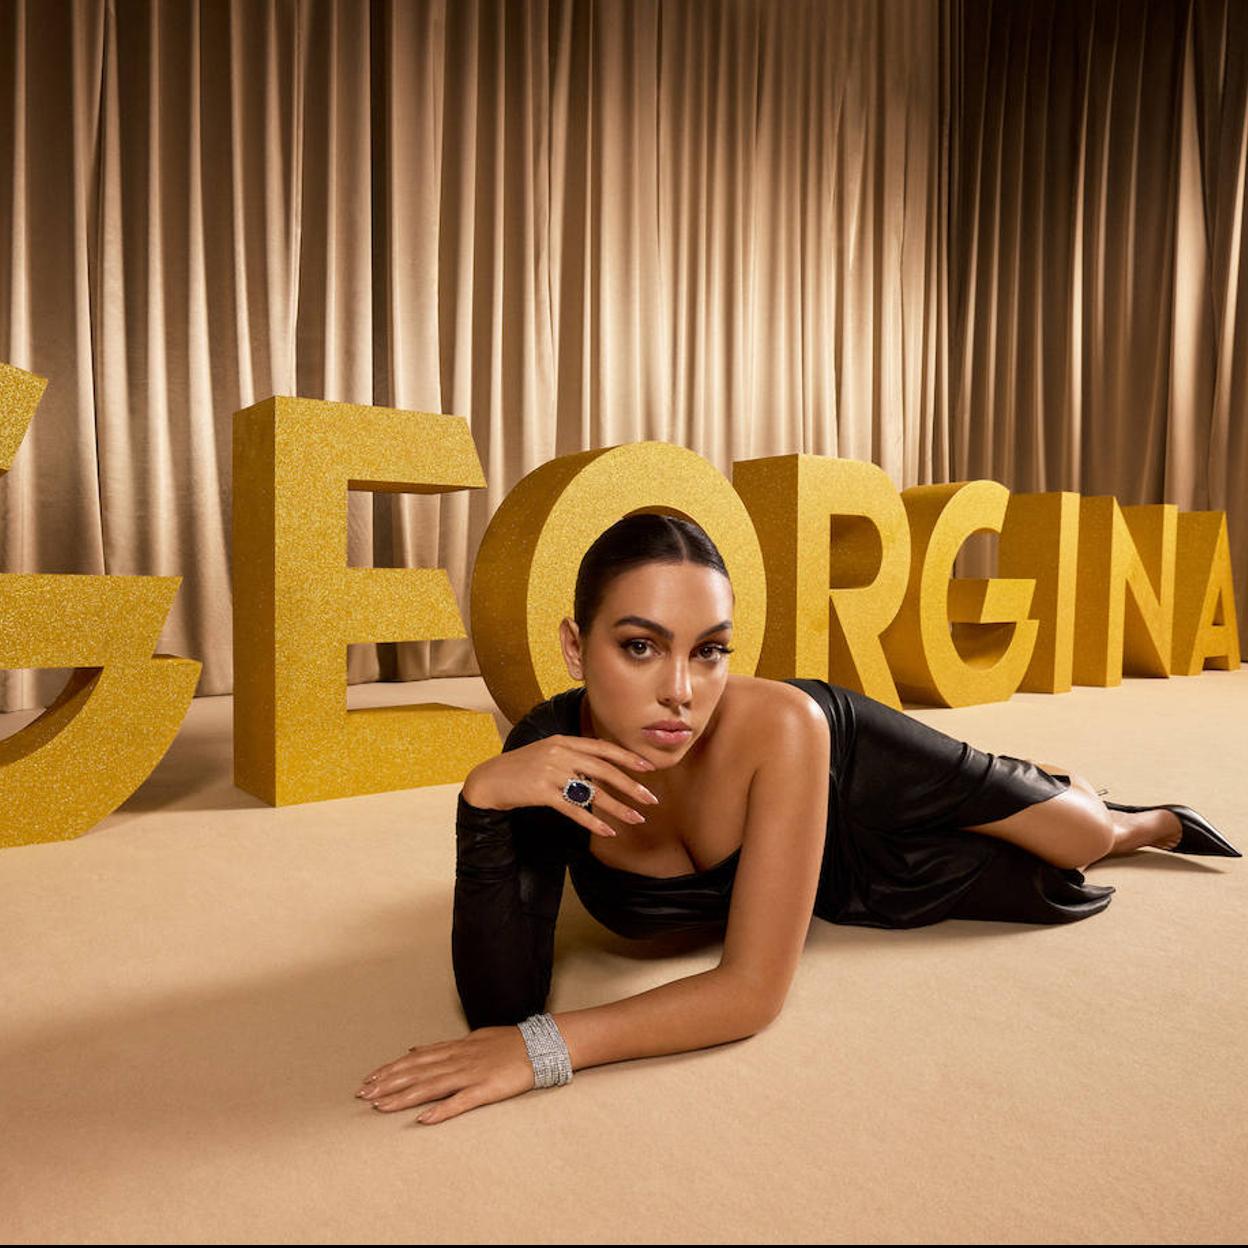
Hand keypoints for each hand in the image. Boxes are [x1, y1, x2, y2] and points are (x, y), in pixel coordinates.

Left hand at [356, 1026, 537, 1123]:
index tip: (369, 1079)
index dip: (391, 1069)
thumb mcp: (473, 1038)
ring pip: (431, 1086)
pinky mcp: (486, 1090)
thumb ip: (444, 1046)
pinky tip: (423, 1120)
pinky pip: (460, 1102)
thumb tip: (417, 1048)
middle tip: (363, 1094)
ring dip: (404, 1097)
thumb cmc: (508, 1043)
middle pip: (417, 1072)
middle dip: (388, 1083)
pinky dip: (441, 1111)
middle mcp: (458, 1059)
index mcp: (455, 1048)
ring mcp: (471, 1074)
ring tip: (380, 1107)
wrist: (541, 1045)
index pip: (415, 1059)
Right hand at [465, 734, 660, 838]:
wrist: (489, 780)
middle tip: (650, 799)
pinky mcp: (542, 792)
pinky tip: (607, 831)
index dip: (627, 758)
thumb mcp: (547, 752)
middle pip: (604, 771)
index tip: (648, 768)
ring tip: (636, 819)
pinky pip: (574, 809)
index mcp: (564, 741)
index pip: (603, 748)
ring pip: (593, 792)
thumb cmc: (521, 768)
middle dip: (631, 786)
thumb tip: (601, 765)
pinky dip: (593, 822)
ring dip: (618, 808)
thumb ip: (573, 755)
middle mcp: (560, 753)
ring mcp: (551, 772)